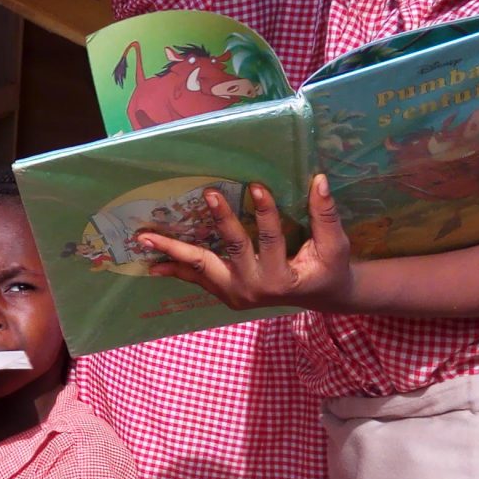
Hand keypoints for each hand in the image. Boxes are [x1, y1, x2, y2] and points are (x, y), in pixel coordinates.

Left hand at [136, 175, 355, 312]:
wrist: (320, 297)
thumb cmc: (328, 268)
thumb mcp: (334, 245)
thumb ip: (325, 215)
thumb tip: (319, 181)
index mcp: (282, 278)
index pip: (270, 238)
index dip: (264, 212)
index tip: (256, 186)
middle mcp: (254, 289)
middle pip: (229, 251)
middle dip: (219, 222)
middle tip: (207, 194)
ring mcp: (236, 294)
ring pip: (201, 268)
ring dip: (172, 252)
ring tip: (144, 239)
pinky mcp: (226, 294)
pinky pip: (198, 278)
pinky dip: (176, 268)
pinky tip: (153, 263)